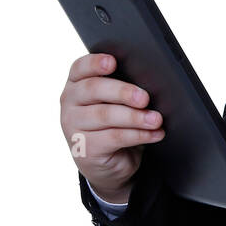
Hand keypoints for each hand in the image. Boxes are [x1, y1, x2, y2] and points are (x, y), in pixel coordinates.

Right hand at [60, 52, 165, 199]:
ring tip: (156, 119)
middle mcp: (70, 102)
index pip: (80, 68)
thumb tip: (148, 84)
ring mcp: (73, 126)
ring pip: (105, 115)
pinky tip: (154, 133)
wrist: (109, 163)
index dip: (95, 63)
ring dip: (134, 117)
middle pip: (94, 89)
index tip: (113, 62)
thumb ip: (122, 90)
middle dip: (122, 92)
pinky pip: (114, 137)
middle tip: (145, 97)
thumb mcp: (115, 104)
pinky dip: (138, 135)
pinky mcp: (84, 148)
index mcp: (76, 84)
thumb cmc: (114, 124)